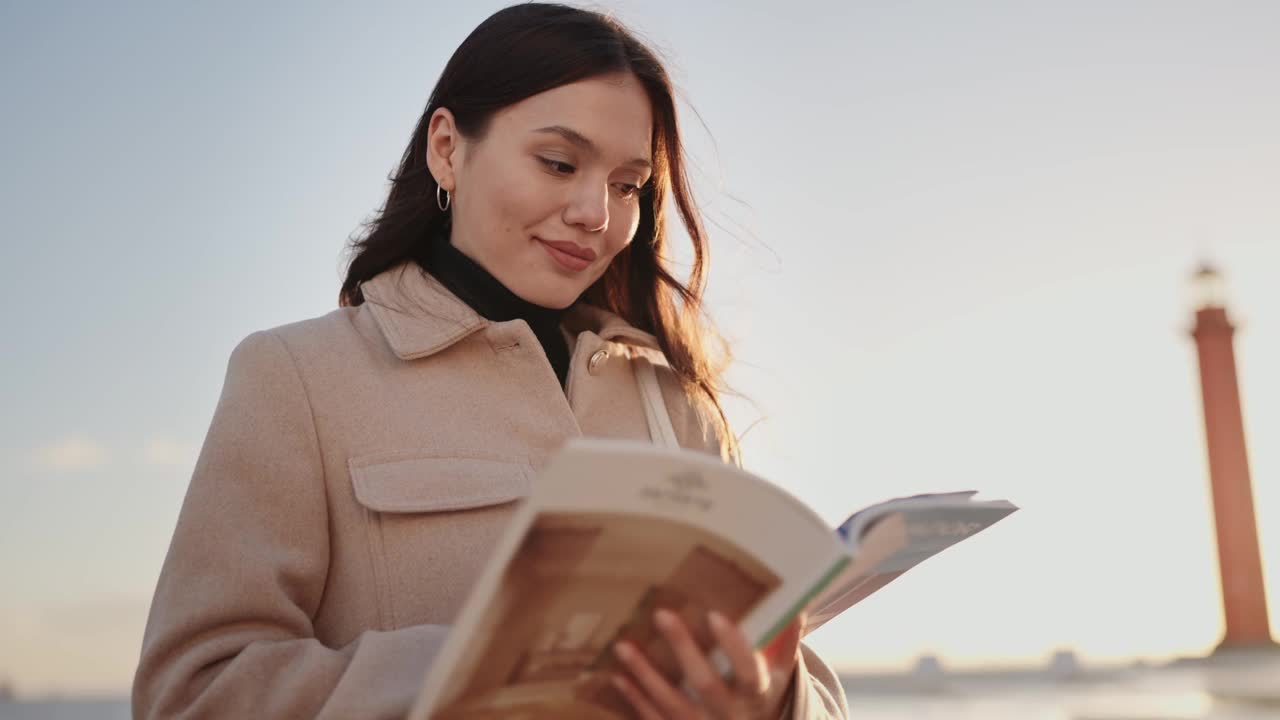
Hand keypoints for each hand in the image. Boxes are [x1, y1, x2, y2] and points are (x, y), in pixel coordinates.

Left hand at [610, 609, 803, 719]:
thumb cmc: (764, 695)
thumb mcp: (781, 673)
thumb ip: (786, 639)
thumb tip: (798, 599)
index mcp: (757, 695)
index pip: (749, 670)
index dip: (734, 645)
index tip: (716, 614)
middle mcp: (730, 714)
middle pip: (705, 683)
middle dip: (683, 649)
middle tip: (662, 613)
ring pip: (672, 704)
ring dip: (646, 675)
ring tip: (623, 645)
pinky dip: (635, 699)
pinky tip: (617, 677)